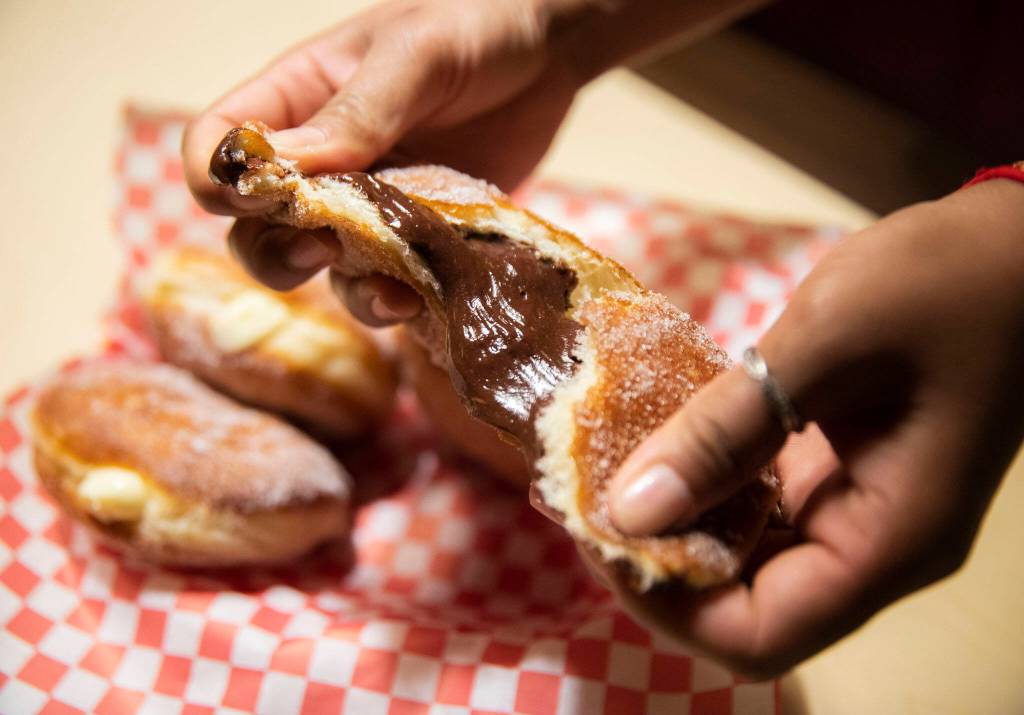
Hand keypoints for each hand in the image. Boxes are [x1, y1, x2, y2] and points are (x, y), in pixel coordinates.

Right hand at [182, 0, 759, 319]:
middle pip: (254, 225)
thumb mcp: (413, 57)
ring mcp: (366, 201)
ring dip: (338, 287)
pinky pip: (384, 278)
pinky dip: (393, 299)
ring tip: (388, 292)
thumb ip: (354, 114)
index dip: (217, 180)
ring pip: (318, 265)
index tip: (259, 199)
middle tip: (321, 249)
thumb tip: (287, 172)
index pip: (216, 147)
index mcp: (295, 99)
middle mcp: (320, 158)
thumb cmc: (473, 26)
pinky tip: (419, 301)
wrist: (549, 52)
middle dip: (274, 250)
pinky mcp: (414, 231)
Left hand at [603, 179, 1023, 677]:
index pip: (760, 633)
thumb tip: (630, 510)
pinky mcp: (841, 474)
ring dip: (676, 525)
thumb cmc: (944, 284)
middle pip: (746, 607)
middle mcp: (873, 546)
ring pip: (749, 560)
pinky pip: (761, 509)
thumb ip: (726, 430)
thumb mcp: (823, 344)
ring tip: (608, 472)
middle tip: (588, 498)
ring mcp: (859, 512)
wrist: (1017, 245)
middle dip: (659, 564)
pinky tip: (661, 443)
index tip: (601, 533)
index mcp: (888, 540)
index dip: (667, 602)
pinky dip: (705, 486)